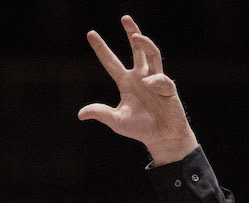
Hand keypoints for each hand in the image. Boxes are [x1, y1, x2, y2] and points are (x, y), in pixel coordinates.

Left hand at [78, 16, 198, 165]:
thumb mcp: (116, 121)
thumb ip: (101, 113)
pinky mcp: (168, 87)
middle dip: (131, 32)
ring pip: (152, 54)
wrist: (162, 138)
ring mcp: (155, 80)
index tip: (90, 34)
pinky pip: (161, 79)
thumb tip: (80, 114)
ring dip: (145, 44)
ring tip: (136, 37)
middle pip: (137, 49)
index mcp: (126, 82)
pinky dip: (154, 80)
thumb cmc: (140, 128)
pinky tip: (148, 83)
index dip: (101, 48)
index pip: (111, 62)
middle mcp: (140, 76)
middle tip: (124, 18)